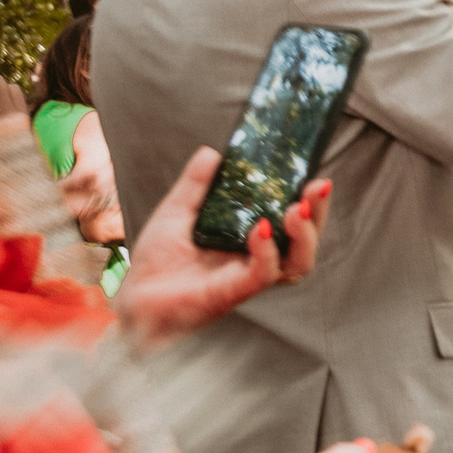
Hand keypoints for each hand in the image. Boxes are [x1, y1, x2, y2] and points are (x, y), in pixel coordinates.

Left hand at [113, 149, 331, 347]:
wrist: (133, 299)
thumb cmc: (157, 265)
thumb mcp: (176, 213)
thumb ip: (196, 185)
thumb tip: (212, 153)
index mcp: (252, 242)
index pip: (295, 222)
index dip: (311, 202)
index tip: (314, 175)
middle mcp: (259, 262)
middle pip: (306, 241)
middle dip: (318, 213)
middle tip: (319, 185)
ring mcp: (249, 279)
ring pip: (298, 263)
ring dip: (304, 235)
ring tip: (296, 209)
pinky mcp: (233, 292)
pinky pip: (262, 274)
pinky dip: (267, 250)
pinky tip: (261, 228)